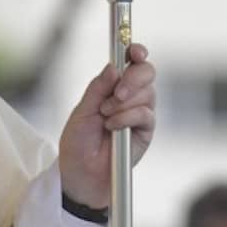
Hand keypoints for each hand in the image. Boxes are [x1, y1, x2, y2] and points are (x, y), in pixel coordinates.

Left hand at [59, 43, 156, 208]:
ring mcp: (140, 113)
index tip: (134, 51)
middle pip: (147, 72)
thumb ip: (98, 88)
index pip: (132, 62)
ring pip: (148, 93)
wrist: (81, 175)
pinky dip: (127, 117)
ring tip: (106, 116)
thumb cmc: (78, 144)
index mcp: (114, 87)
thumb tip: (113, 66)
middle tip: (117, 93)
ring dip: (125, 102)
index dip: (136, 52)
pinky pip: (146, 114)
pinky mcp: (146, 132)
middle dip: (133, 78)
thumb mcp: (82, 111)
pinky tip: (112, 127)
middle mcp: (131, 97)